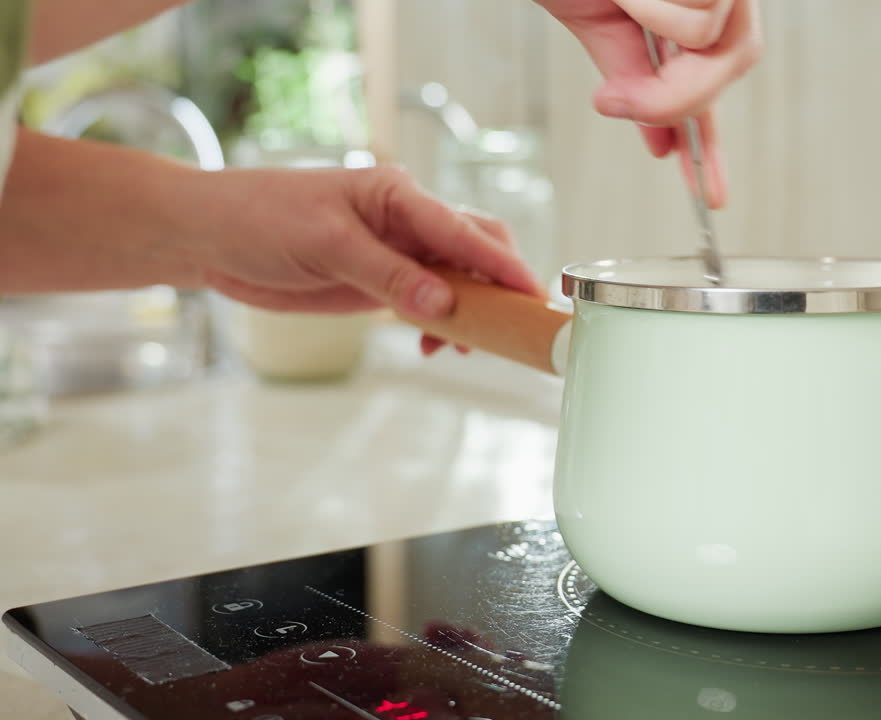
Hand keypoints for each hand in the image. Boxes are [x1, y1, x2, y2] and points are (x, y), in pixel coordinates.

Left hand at [182, 165, 544, 354]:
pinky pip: (429, 301)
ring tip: (467, 347)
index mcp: (399, 195)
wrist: (210, 237)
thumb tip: (442, 304)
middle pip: (476, 249)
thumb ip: (386, 274)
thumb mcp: (325, 243)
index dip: (502, 265)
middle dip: (500, 287)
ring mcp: (396, 252)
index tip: (532, 296)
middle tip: (517, 326)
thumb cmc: (260, 219)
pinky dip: (441, 325)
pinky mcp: (381, 280)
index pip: (465, 230)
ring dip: (471, 313)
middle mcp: (407, 220)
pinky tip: (434, 345)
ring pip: (458, 281)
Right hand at [537, 0, 761, 207]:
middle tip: (618, 100)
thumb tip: (659, 145)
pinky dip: (654, 8)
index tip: (712, 194)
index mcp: (694, 1)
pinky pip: (698, 20)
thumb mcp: (601, 25)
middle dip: (679, 96)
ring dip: (656, 31)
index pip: (715, 76)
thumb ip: (637, 86)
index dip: (711, 143)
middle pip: (735, 61)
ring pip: (714, 41)